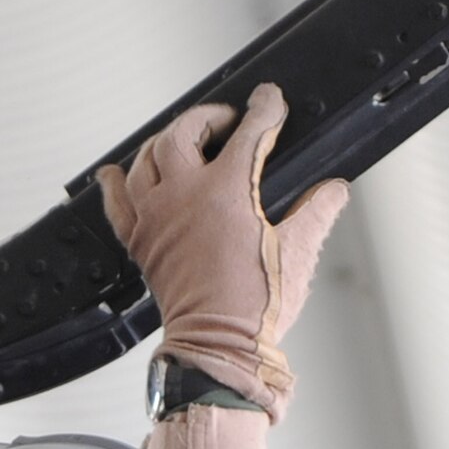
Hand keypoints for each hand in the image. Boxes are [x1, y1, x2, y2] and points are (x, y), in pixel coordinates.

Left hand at [97, 82, 347, 421]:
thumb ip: (318, 211)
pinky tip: (113, 173)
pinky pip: (116, 205)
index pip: (248, 133)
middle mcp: (184, 196)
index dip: (263, 110)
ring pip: (147, 159)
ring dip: (164, 142)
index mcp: (227, 191)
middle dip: (206, 117)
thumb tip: (335, 189)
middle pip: (182, 133)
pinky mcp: (141, 245)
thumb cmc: (257, 305)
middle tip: (226, 121)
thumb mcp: (300, 252)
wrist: (218, 347)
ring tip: (181, 141)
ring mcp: (156, 219)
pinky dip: (114, 184)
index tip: (269, 100)